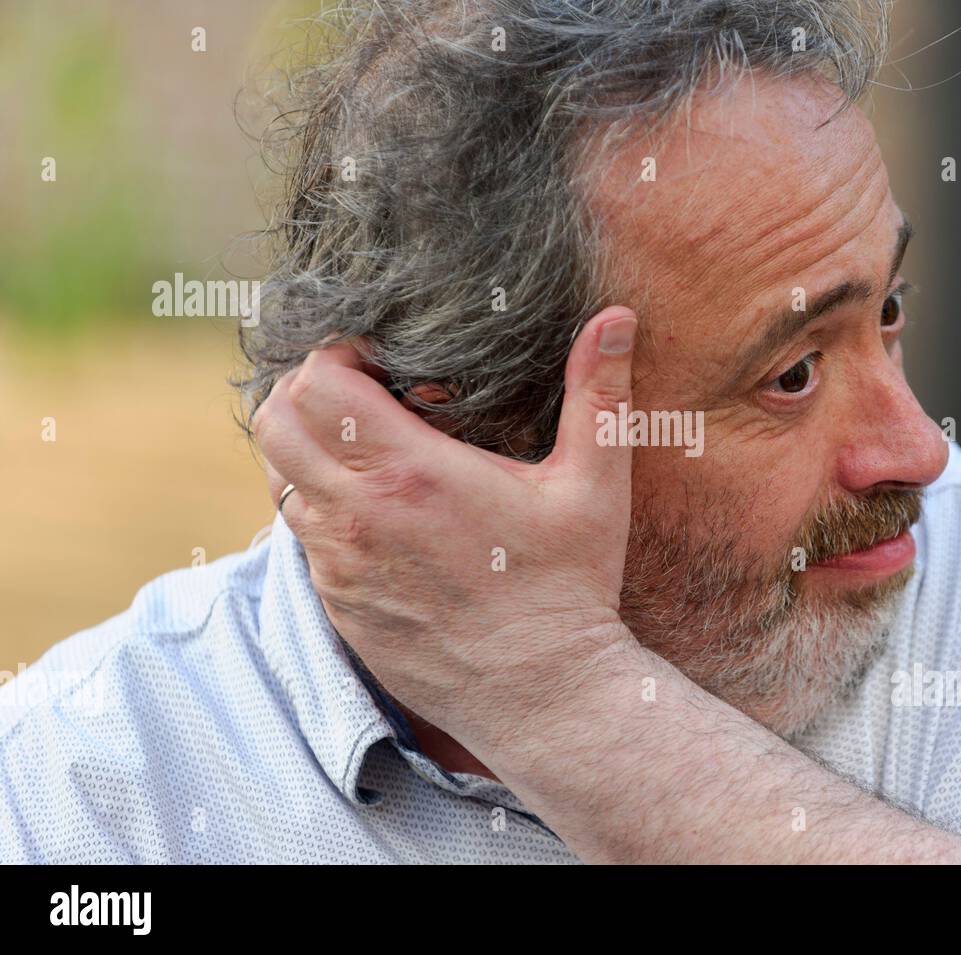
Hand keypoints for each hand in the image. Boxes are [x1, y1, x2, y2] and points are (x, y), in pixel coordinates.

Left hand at [252, 307, 640, 748]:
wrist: (544, 697)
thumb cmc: (569, 588)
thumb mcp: (594, 485)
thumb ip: (598, 394)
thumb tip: (616, 319)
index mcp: (410, 475)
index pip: (313, 384)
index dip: (338, 356)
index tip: (386, 364)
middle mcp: (356, 519)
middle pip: (273, 423)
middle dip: (308, 393)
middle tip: (367, 396)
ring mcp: (339, 567)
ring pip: (279, 480)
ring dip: (313, 452)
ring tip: (375, 452)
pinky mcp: (338, 606)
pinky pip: (302, 538)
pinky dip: (324, 509)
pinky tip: (384, 514)